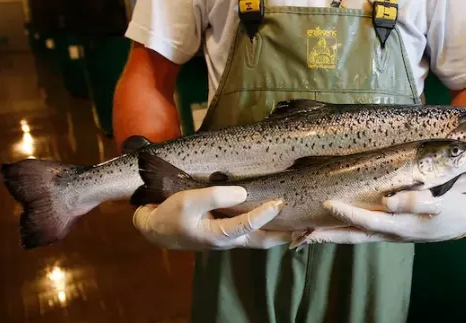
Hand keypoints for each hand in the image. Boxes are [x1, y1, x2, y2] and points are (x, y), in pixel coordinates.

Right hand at [132, 186, 291, 249]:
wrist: (158, 229)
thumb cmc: (172, 215)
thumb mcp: (188, 201)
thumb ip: (214, 196)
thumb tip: (242, 192)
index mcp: (218, 235)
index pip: (247, 226)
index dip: (265, 214)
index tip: (279, 202)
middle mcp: (229, 240)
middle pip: (264, 241)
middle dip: (285, 235)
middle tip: (307, 224)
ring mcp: (231, 238)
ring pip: (261, 239)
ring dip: (280, 232)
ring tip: (299, 219)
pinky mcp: (229, 232)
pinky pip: (255, 233)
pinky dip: (269, 227)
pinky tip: (278, 215)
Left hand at [293, 190, 465, 246]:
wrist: (457, 221)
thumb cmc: (447, 207)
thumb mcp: (439, 202)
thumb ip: (415, 201)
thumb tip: (388, 202)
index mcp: (400, 225)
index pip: (369, 220)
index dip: (349, 214)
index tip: (328, 204)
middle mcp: (387, 233)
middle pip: (351, 236)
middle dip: (325, 235)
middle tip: (299, 234)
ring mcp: (384, 234)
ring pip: (351, 237)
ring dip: (327, 236)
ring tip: (302, 234)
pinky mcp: (383, 231)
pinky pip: (358, 233)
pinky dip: (339, 232)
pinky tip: (323, 228)